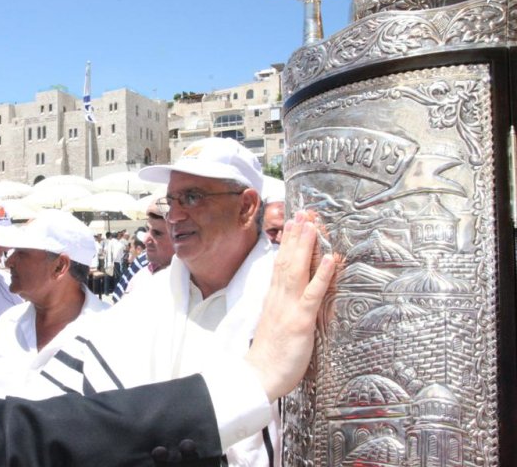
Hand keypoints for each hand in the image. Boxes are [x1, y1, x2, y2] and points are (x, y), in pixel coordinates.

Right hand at [245, 211, 334, 400]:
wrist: (257, 377)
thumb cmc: (268, 357)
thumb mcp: (272, 325)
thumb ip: (279, 308)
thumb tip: (285, 296)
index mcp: (272, 299)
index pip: (280, 264)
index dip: (288, 243)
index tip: (294, 223)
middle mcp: (279, 298)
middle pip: (287, 260)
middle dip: (297, 236)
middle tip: (305, 213)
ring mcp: (289, 307)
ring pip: (298, 270)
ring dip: (306, 246)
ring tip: (313, 225)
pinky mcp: (300, 321)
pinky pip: (313, 294)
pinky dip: (322, 275)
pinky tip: (331, 259)